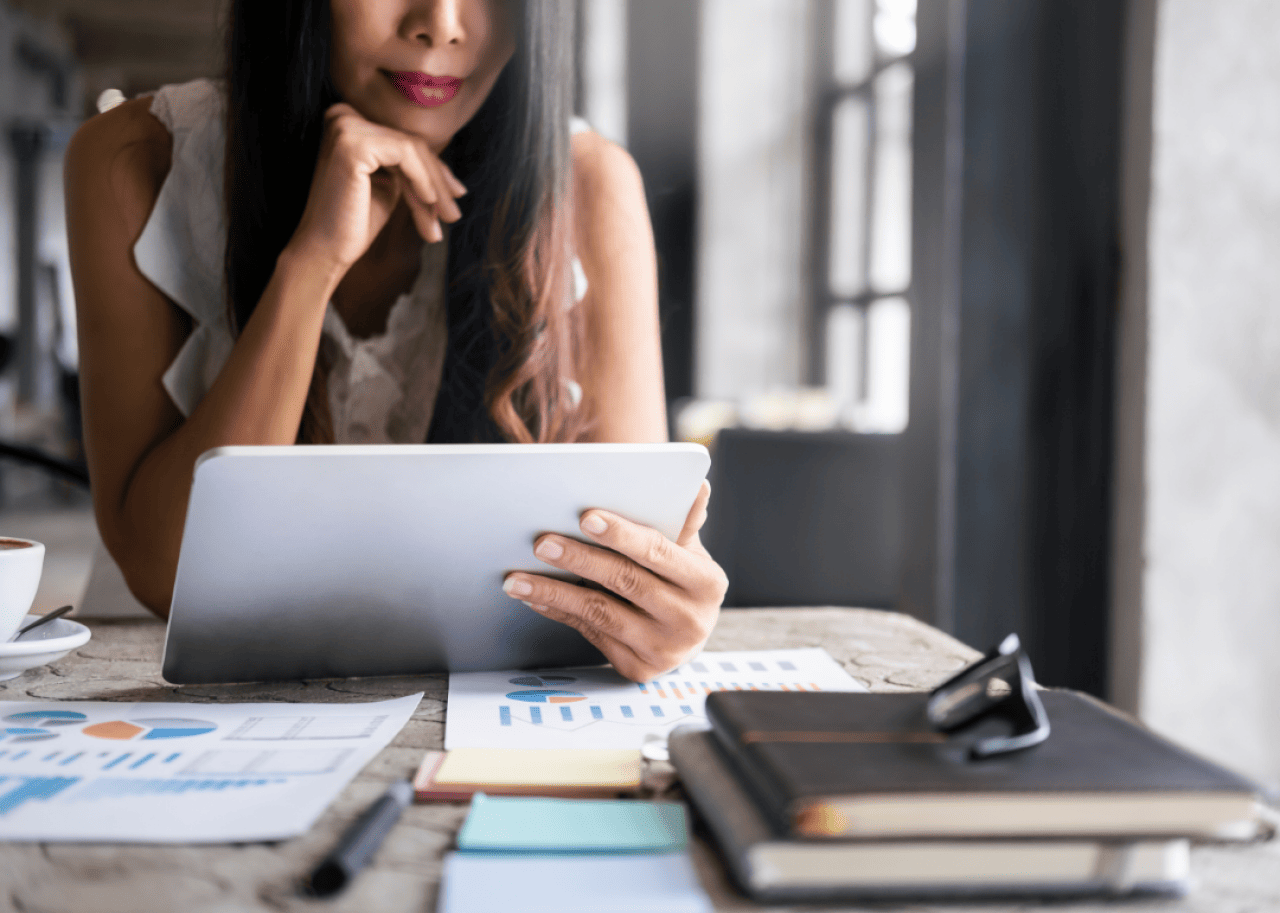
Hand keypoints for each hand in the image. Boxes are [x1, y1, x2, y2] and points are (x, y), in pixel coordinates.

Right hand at [287, 103, 467, 273]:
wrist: (324, 250)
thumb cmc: (354, 223)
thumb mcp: (390, 188)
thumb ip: (411, 171)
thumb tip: (452, 178)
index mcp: (350, 124)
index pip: (404, 142)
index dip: (435, 171)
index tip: (456, 196)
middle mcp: (344, 117)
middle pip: (411, 144)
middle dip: (438, 181)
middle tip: (454, 215)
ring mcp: (346, 126)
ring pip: (413, 149)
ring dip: (434, 187)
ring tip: (443, 219)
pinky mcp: (353, 142)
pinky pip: (406, 154)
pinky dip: (423, 179)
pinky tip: (429, 202)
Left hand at [502, 481, 727, 681]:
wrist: (686, 636)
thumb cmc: (680, 581)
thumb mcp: (688, 552)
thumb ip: (683, 522)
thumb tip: (697, 487)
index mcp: (706, 583)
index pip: (657, 551)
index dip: (621, 534)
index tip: (586, 517)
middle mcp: (689, 620)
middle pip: (625, 581)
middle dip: (579, 559)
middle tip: (541, 543)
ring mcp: (663, 650)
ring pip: (599, 612)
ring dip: (553, 592)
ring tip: (517, 577)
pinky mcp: (637, 668)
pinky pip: (589, 632)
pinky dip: (558, 612)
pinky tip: (533, 597)